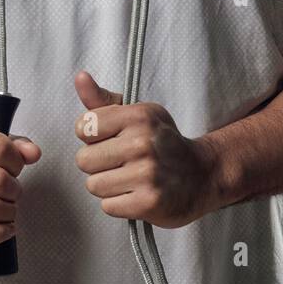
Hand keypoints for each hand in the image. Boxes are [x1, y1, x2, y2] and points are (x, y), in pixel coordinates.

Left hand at [72, 70, 221, 227]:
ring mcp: (147, 174)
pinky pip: (107, 206)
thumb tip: (80, 77)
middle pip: (83, 160)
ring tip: (130, 178)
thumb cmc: (161, 142)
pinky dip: (119, 204)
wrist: (202, 175)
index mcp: (138, 116)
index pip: (83, 127)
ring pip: (94, 185)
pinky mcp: (149, 202)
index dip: (92, 137)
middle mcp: (142, 143)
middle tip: (122, 162)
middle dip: (98, 164)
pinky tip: (136, 194)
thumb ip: (102, 101)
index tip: (110, 139)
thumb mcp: (137, 114)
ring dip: (108, 186)